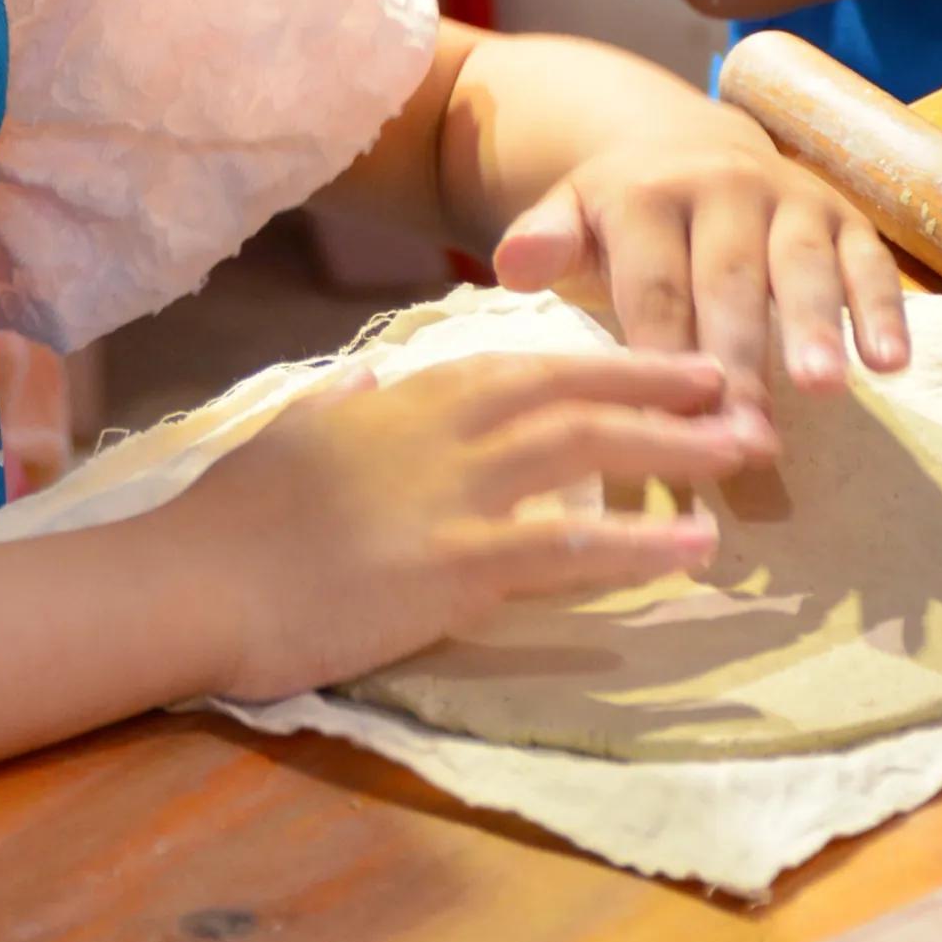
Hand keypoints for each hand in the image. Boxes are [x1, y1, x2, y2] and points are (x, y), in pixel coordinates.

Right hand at [168, 346, 749, 706]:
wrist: (197, 578)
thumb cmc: (234, 514)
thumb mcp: (291, 431)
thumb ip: (341, 408)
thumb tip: (364, 390)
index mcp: (409, 397)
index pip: (530, 364)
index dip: (608, 363)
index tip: (670, 363)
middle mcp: (443, 428)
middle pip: (575, 395)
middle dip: (662, 389)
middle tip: (737, 391)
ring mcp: (452, 493)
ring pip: (586, 453)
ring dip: (673, 450)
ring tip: (744, 452)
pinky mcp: (454, 564)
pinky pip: (567, 548)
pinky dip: (638, 544)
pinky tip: (696, 546)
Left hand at [493, 109, 907, 447]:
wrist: (690, 141)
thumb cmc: (625, 212)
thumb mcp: (572, 214)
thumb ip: (544, 241)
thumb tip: (508, 267)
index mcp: (645, 196)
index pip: (651, 290)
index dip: (658, 361)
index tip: (665, 432)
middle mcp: (720, 189)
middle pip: (727, 284)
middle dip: (739, 363)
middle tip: (748, 440)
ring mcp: (787, 198)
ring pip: (801, 265)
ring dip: (815, 327)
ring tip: (822, 389)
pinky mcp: (841, 214)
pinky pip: (867, 261)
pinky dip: (882, 309)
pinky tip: (892, 365)